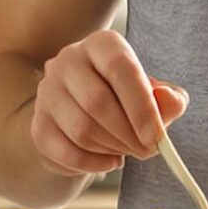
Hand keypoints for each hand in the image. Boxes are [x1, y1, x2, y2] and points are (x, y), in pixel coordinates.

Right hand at [29, 29, 187, 175]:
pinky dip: (94, 164)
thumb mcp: (154, 94)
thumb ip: (169, 98)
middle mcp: (68, 61)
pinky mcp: (38, 124)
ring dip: (112, 148)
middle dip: (129, 134)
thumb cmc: (125, 100)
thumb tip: (169, 101)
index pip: (119, 68)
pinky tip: (110, 161)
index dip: (141, 105)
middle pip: (97, 101)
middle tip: (147, 150)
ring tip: (128, 150)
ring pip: (81, 129)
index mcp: (101, 44)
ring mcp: (48, 92)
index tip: (157, 136)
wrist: (82, 115)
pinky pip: (66, 152)